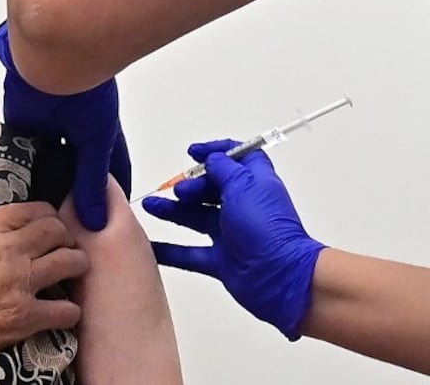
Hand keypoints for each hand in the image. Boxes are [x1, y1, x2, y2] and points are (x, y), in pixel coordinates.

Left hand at [0, 21, 130, 230]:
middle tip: (68, 232)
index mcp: (102, 136)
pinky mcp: (22, 129)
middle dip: (72, 197)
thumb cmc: (87, 93)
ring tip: (40, 222)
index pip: (110, 174)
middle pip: (75, 174)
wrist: (52, 62)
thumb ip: (92, 180)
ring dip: (44, 186)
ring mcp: (49, 132)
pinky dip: (18, 173)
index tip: (109, 228)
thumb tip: (96, 222)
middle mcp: (75, 135)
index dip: (111, 199)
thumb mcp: (97, 142)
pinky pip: (20, 156)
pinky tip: (16, 199)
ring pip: (47, 167)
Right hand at [0, 201, 89, 375]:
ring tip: (75, 267)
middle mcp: (6, 251)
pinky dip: (70, 310)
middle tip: (65, 242)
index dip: (45, 213)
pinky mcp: (25, 317)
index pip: (31, 209)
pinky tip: (66, 310)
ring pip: (69, 262)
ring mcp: (19, 284)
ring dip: (77, 263)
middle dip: (66, 234)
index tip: (47, 220)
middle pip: (56, 231)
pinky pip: (66, 309)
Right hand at [142, 139, 325, 339]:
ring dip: (172, 210)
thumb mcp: (243, 185)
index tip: (194, 152)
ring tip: (150, 205)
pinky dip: (169, 249)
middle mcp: (243, 207)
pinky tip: (149, 244)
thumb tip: (211, 158)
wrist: (280, 277)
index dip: (216, 152)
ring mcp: (232, 234)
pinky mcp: (222, 261)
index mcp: (254, 184)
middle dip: (191, 184)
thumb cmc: (267, 229)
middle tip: (178, 190)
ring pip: (196, 217)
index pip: (236, 159)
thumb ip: (223, 168)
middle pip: (211, 188)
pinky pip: (189, 253)